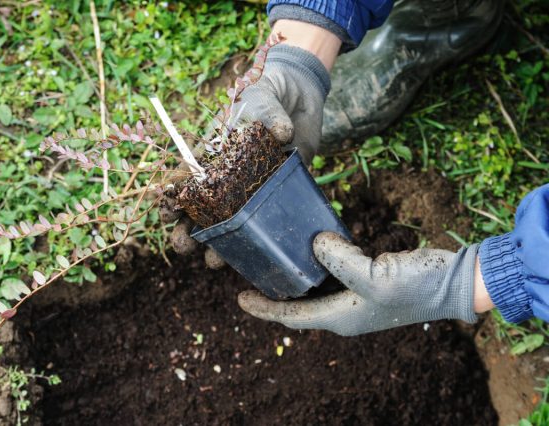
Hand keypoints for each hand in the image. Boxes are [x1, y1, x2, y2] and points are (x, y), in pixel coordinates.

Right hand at [162, 22, 340, 262]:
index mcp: (212, 156)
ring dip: (217, 246)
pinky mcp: (275, 196)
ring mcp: (250, 190)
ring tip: (213, 263)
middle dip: (187, 231)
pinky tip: (250, 259)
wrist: (298, 98)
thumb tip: (281, 134)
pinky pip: (261, 223)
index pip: (185, 181)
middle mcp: (227, 179)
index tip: (167, 213)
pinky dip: (254, 242)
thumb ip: (267, 113)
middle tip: (183, 246)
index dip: (171, 199)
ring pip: (227, 225)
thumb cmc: (267, 94)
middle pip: (199, 211)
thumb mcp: (262, 98)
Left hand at [238, 232, 481, 335]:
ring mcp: (357, 298)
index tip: (240, 298)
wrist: (455, 281)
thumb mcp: (374, 275)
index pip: (292, 316)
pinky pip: (334, 274)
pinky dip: (320, 262)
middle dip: (276, 292)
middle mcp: (345, 312)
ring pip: (316, 288)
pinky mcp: (368, 282)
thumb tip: (316, 243)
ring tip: (275, 258)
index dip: (264, 308)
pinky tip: (314, 246)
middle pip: (300, 304)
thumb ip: (340, 261)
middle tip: (253, 274)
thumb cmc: (418, 285)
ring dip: (297, 275)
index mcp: (341, 318)